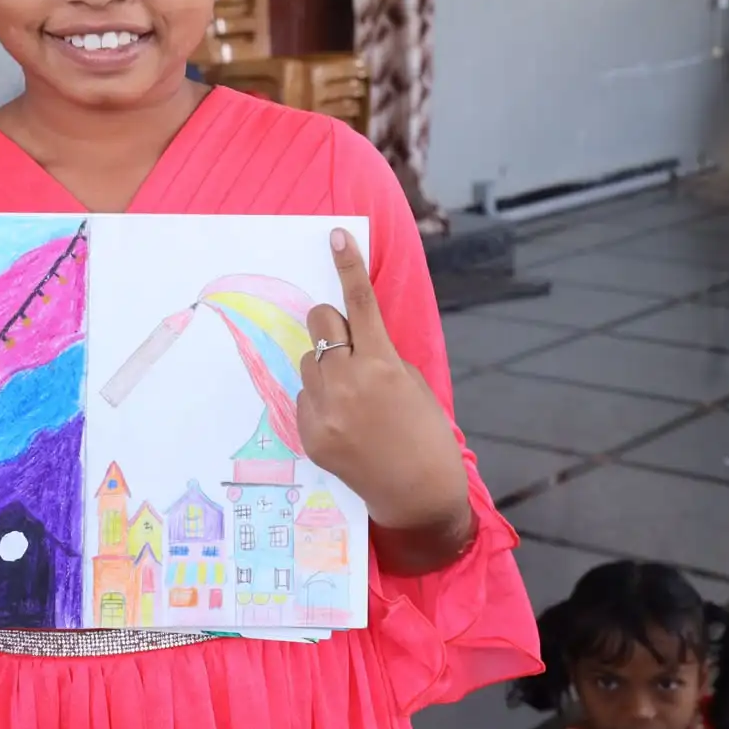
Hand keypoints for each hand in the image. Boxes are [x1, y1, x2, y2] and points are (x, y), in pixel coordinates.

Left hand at [296, 228, 470, 533]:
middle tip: (347, 344)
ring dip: (326, 367)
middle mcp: (348, 382)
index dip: (348, 265)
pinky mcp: (308, 433)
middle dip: (332, 326)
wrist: (418, 493)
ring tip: (353, 399)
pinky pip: (303, 397)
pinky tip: (344, 424)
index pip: (359, 303)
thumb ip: (380, 354)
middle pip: (320, 323)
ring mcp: (324, 409)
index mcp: (382, 364)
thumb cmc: (424, 432)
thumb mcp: (411, 382)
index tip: (337, 236)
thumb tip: (350, 335)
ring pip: (308, 361)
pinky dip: (320, 401)